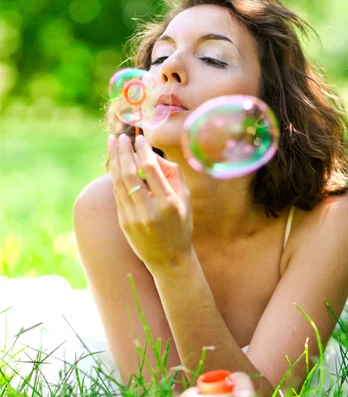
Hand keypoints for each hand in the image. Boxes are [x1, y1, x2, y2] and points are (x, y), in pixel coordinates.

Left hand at [108, 133, 192, 269]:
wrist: (169, 259)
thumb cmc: (181, 225)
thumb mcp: (185, 199)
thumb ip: (173, 175)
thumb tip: (154, 156)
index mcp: (169, 203)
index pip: (152, 170)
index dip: (143, 151)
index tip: (139, 138)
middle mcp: (149, 211)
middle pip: (130, 174)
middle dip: (123, 152)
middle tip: (120, 137)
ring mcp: (133, 218)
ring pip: (119, 183)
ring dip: (114, 160)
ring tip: (112, 144)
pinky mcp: (123, 222)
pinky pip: (117, 194)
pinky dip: (115, 176)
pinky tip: (115, 163)